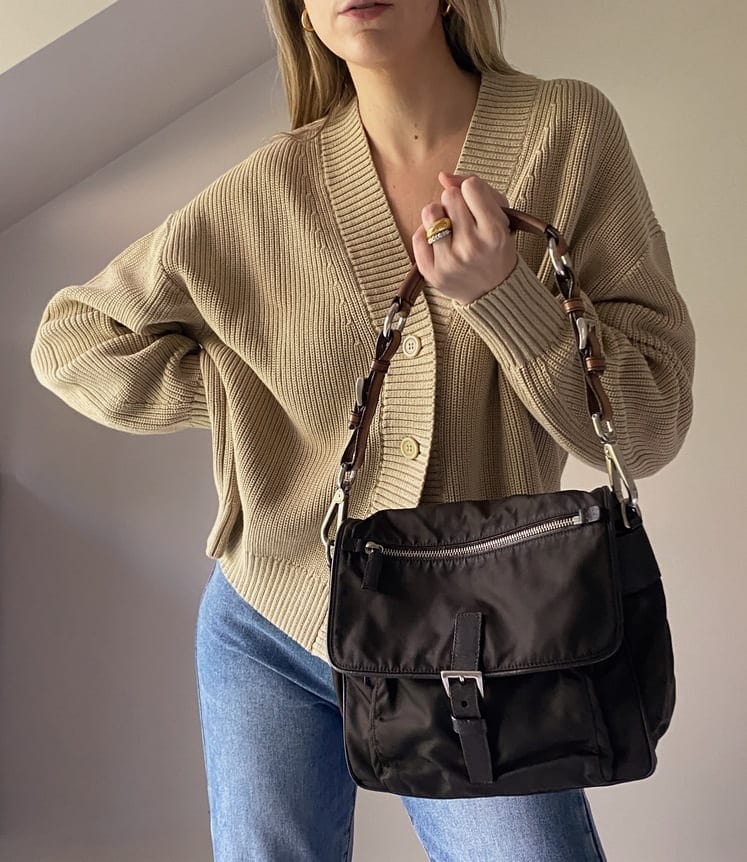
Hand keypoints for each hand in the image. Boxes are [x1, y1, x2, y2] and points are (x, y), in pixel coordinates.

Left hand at [412, 172, 518, 305]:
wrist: (493, 291)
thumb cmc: (496, 248)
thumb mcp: (500, 216)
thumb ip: (478, 189)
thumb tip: (443, 176)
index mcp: (494, 232)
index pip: (471, 186)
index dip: (472, 192)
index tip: (476, 206)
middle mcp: (472, 246)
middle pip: (449, 196)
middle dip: (455, 204)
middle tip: (464, 221)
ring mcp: (449, 260)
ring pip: (430, 212)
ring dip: (438, 216)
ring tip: (449, 229)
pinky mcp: (431, 271)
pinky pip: (418, 235)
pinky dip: (427, 235)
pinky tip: (440, 244)